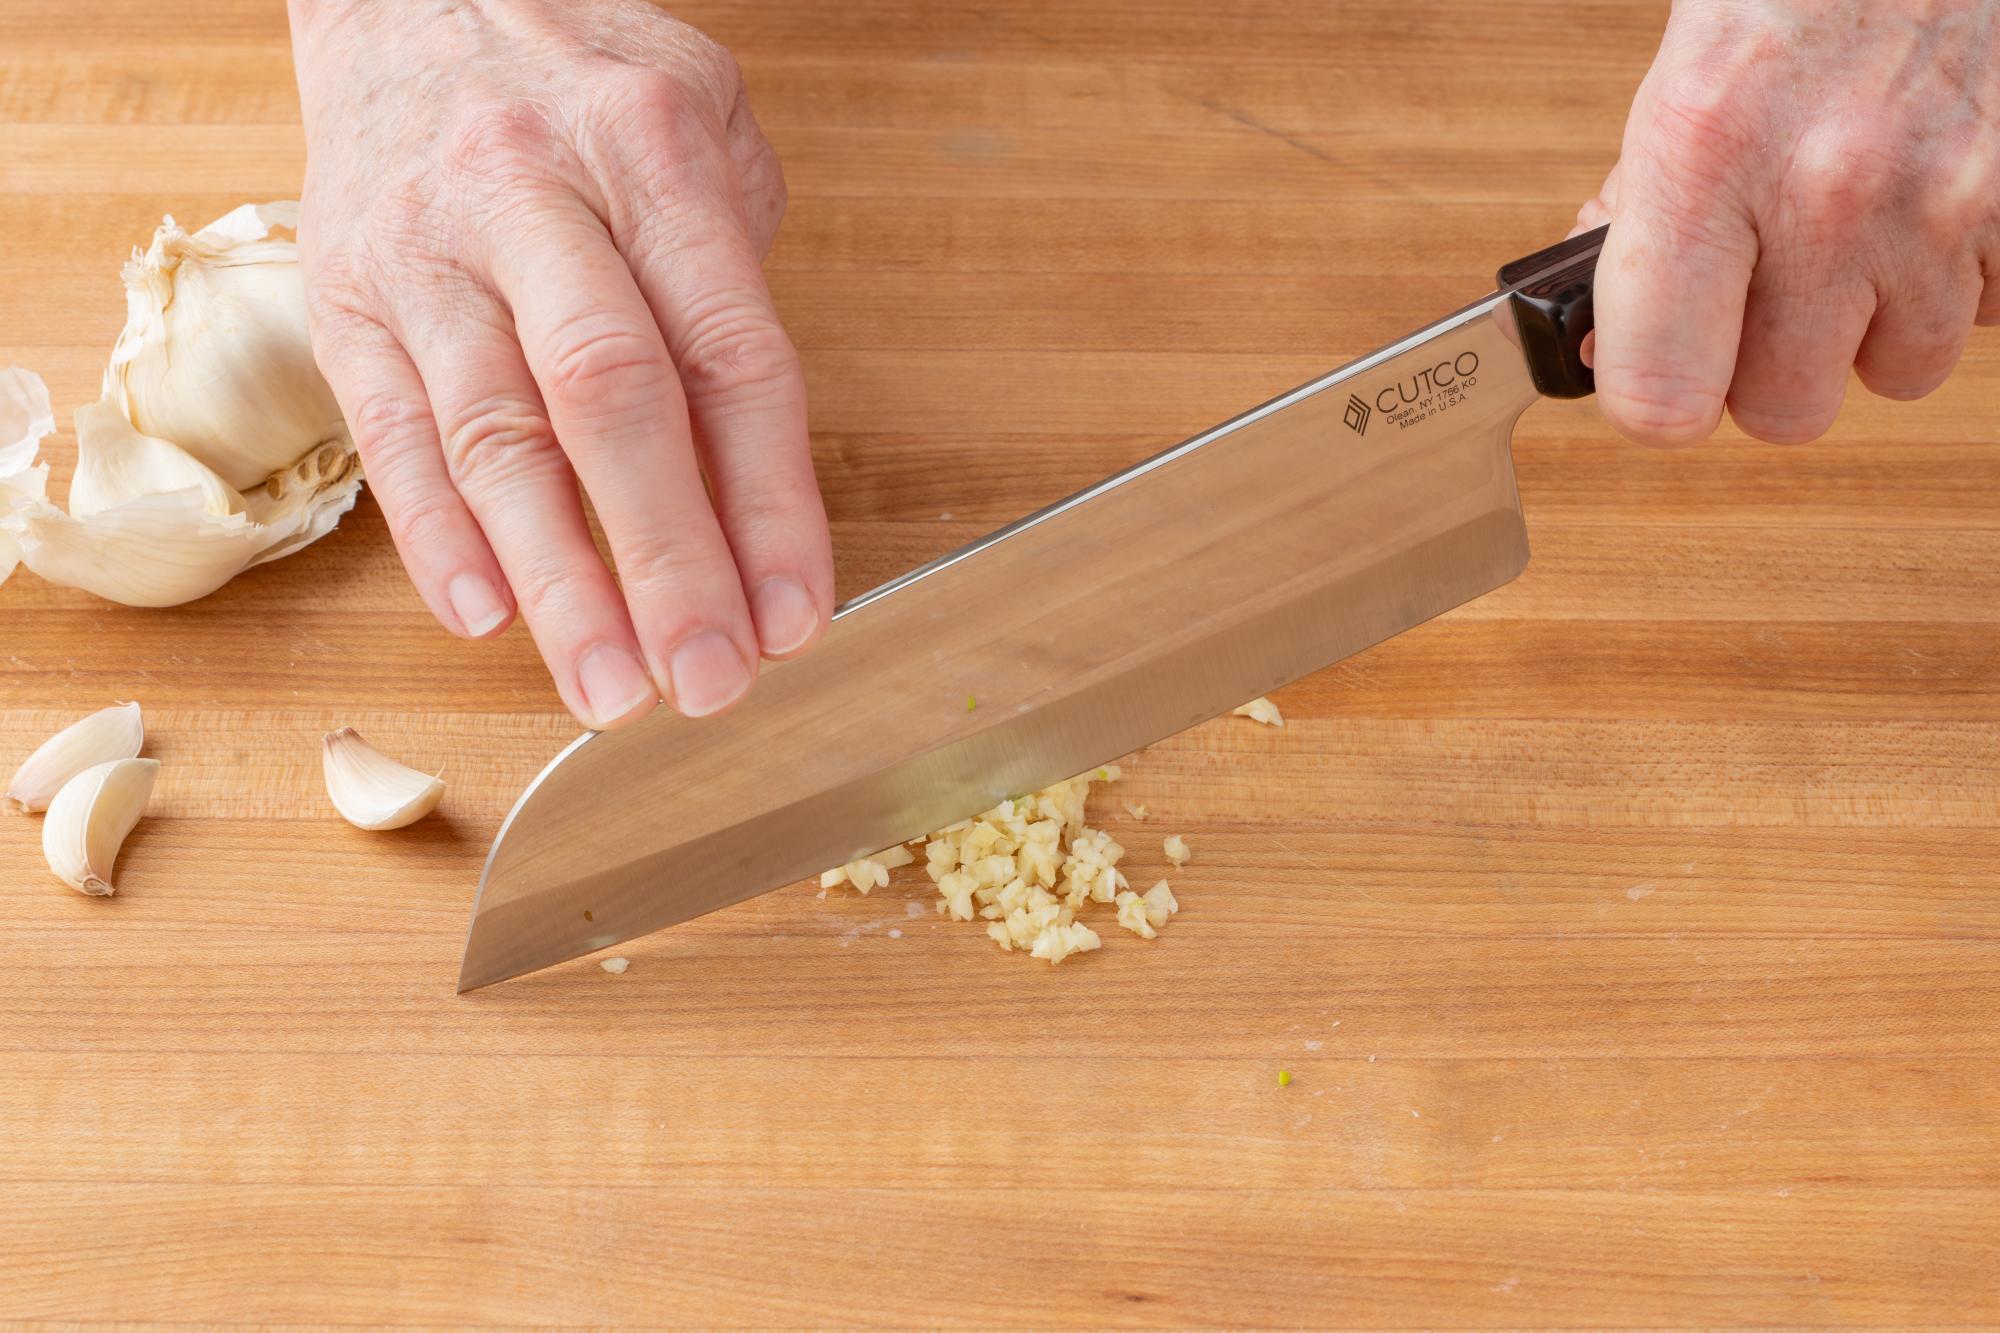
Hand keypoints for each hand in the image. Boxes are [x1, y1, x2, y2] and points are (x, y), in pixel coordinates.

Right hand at [287, 0, 831, 728]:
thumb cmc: (581, 84)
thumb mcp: (705, 124)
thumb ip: (738, 279)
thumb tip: (762, 469)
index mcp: (650, 155)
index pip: (732, 355)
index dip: (772, 499)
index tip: (797, 614)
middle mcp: (534, 201)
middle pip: (611, 402)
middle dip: (670, 560)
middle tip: (711, 681)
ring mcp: (428, 252)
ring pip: (495, 435)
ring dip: (559, 583)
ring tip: (611, 691)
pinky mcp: (345, 295)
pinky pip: (388, 431)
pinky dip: (439, 536)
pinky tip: (491, 621)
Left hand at [1577, 0, 1999, 445]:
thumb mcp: (1676, 95)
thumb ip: (1640, 226)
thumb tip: (1606, 343)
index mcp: (1706, 158)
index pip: (1663, 392)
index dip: (1653, 405)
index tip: (1658, 385)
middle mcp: (1829, 192)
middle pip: (1785, 410)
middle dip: (1769, 368)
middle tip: (1763, 297)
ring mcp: (1942, 203)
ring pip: (1895, 374)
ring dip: (1871, 329)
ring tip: (1854, 239)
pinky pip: (1983, 317)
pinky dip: (1954, 283)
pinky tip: (1921, 212)